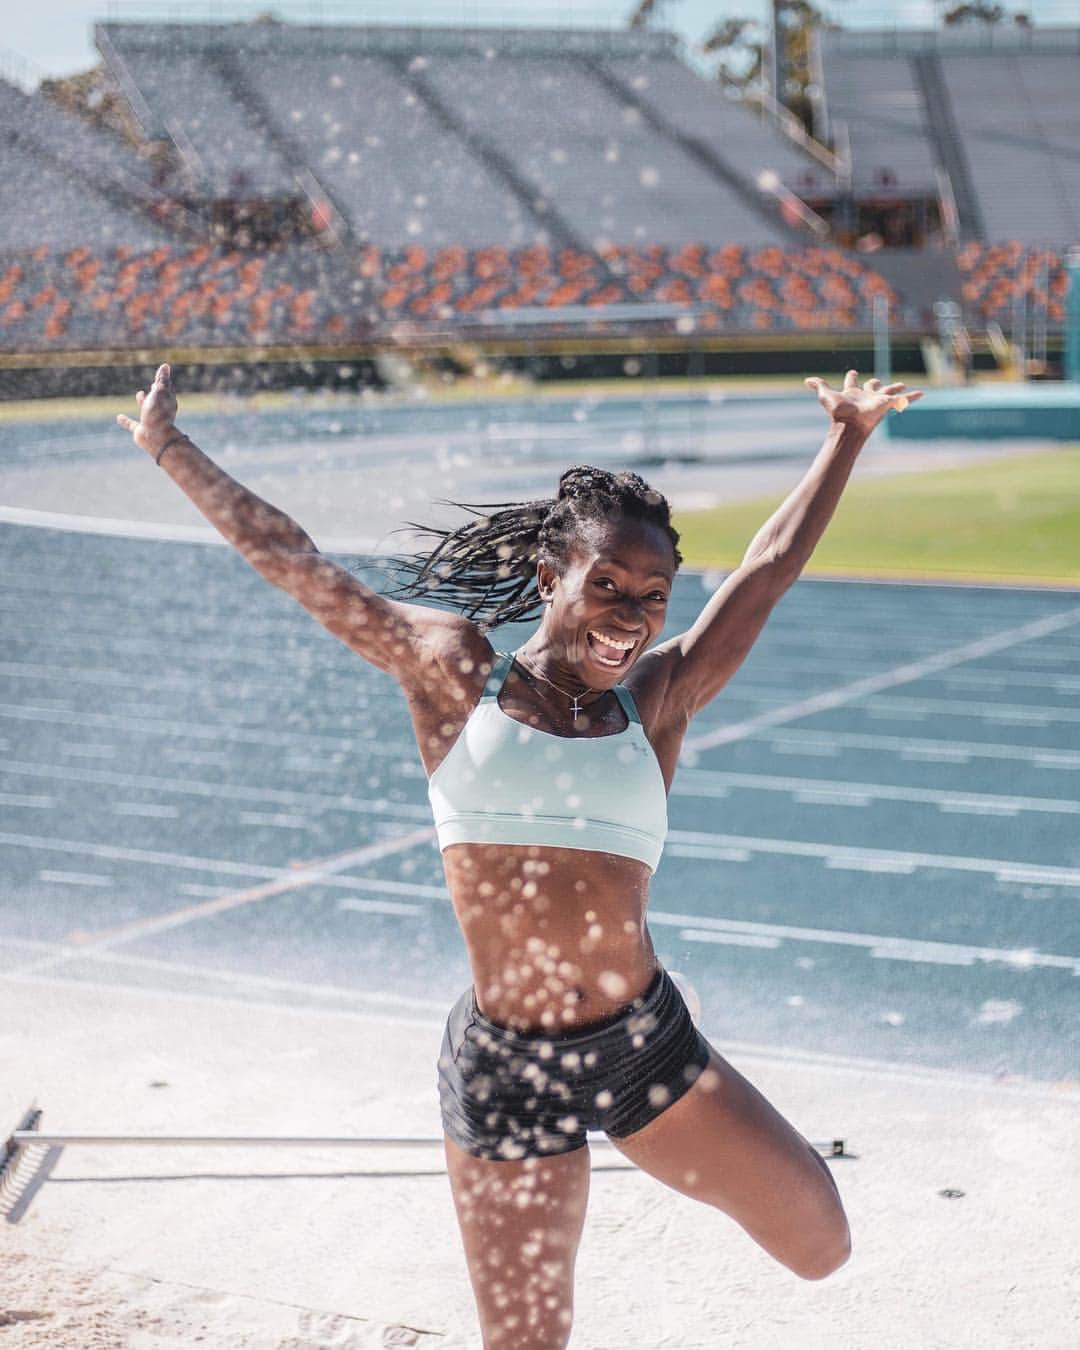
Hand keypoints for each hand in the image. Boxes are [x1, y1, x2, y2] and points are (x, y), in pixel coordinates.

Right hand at [116, 363, 178, 456]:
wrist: (156, 439)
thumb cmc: (159, 414)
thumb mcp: (160, 392)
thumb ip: (162, 380)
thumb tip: (166, 366)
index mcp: (167, 402)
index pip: (167, 389)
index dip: (164, 382)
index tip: (164, 374)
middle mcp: (160, 412)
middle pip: (159, 399)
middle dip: (157, 391)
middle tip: (154, 384)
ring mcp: (150, 421)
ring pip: (147, 409)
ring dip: (143, 402)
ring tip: (140, 394)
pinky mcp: (141, 430)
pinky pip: (132, 424)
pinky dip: (126, 421)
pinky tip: (119, 418)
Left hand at [804, 370, 922, 435]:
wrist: (849, 425)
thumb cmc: (837, 412)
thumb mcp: (825, 396)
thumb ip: (818, 386)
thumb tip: (806, 380)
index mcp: (853, 393)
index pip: (853, 382)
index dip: (852, 377)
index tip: (853, 373)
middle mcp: (866, 396)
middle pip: (872, 386)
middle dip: (875, 383)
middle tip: (877, 381)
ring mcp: (877, 400)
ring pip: (890, 391)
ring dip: (896, 388)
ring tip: (903, 385)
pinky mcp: (887, 404)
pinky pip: (903, 399)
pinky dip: (912, 396)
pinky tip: (922, 394)